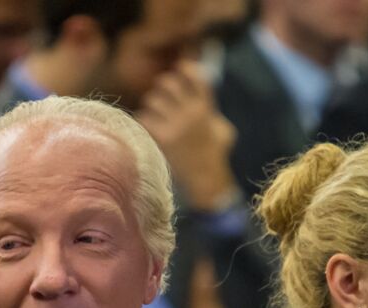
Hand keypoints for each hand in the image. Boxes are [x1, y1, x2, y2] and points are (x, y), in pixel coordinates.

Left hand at [135, 59, 238, 211]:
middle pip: (168, 83)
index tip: (180, 69)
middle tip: (163, 96)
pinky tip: (149, 128)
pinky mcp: (162, 138)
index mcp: (206, 108)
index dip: (185, 68)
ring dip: (152, 106)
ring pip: (152, 100)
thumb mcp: (224, 130)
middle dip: (163, 87)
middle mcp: (191, 113)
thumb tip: (204, 96)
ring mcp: (175, 125)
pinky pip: (143, 118)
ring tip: (156, 115)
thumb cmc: (214, 155)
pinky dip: (144, 121)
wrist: (205, 180)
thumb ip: (214, 111)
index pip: (195, 76)